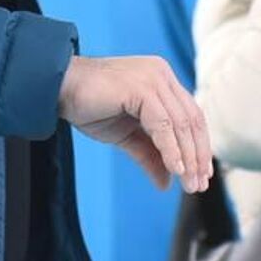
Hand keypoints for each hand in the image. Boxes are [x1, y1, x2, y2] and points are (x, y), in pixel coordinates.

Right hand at [57, 55, 212, 192]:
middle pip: (192, 120)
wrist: (58, 89)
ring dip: (187, 157)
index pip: (192, 116)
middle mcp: (162, 75)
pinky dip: (171, 149)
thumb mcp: (127, 136)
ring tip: (188, 183)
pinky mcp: (141, 87)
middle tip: (198, 185)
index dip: (200, 147)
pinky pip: (163, 124)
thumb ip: (149, 155)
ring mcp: (153, 78)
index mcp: (162, 80)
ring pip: (181, 124)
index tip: (201, 175)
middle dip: (197, 156)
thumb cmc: (89, 107)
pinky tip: (174, 169)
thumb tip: (167, 183)